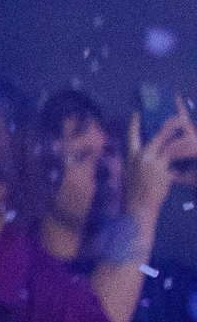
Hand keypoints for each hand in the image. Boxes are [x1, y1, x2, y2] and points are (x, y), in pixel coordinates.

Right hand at [123, 107, 196, 225]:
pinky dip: (185, 154)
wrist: (137, 209)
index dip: (134, 124)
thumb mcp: (131, 176)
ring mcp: (152, 163)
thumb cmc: (134, 195)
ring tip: (191, 132)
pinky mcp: (162, 171)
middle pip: (157, 136)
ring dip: (183, 138)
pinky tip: (192, 150)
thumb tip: (148, 157)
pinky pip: (176, 160)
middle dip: (169, 126)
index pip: (131, 136)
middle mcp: (141, 157)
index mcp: (130, 157)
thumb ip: (140, 164)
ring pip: (170, 146)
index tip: (136, 113)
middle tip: (178, 116)